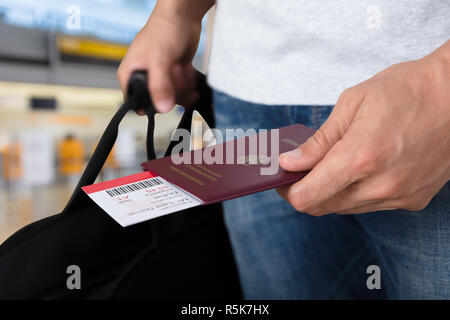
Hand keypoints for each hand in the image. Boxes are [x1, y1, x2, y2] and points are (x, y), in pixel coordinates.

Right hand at [117, 1, 212, 112]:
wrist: (183, 18)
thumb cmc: (164, 30)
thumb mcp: (159, 59)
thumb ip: (159, 85)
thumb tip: (162, 107)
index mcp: (130, 75)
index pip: (135, 103)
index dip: (151, 104)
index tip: (164, 95)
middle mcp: (143, 79)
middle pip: (158, 103)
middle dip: (172, 90)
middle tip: (175, 72)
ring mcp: (160, 80)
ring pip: (173, 99)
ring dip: (183, 86)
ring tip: (181, 68)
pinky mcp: (173, 79)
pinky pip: (182, 93)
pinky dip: (189, 85)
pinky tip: (188, 71)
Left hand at [277, 41, 449, 214]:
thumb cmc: (407, 90)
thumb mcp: (352, 104)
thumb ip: (318, 141)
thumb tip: (290, 163)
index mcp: (360, 157)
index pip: (306, 197)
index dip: (287, 189)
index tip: (282, 175)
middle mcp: (380, 185)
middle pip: (321, 206)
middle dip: (305, 189)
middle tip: (302, 166)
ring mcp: (399, 196)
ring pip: (345, 207)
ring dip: (330, 190)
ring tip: (332, 162)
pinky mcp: (412, 200)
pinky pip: (369, 205)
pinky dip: (355, 191)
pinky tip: (361, 168)